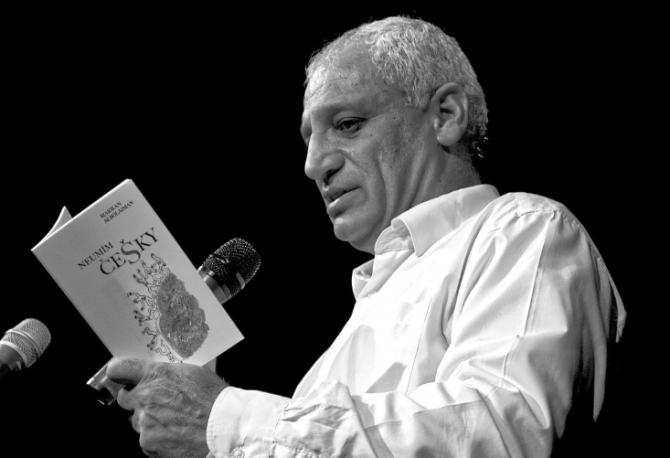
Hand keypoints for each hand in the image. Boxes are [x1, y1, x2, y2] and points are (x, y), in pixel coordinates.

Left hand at [107, 357, 227, 457]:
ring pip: (137, 421)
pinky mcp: (148, 444)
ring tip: (174, 422)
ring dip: (150, 421)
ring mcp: (144, 423)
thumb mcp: (192, 373)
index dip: (119, 373)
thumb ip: (168, 374)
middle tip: (157, 403)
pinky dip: (157, 439)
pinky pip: (146, 440)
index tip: (120, 376)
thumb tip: (159, 376)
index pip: (119, 369)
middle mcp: (144, 397)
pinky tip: (175, 435)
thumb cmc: (213, 398)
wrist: (223, 427)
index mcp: (155, 375)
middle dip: (137, 400)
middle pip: (125, 398)